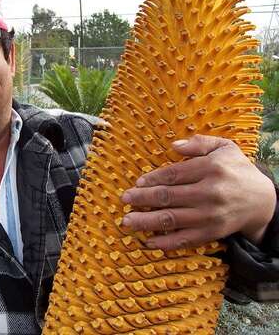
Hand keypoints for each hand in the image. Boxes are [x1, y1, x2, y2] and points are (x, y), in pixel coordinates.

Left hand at [121, 134, 276, 249]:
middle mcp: (209, 193)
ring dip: (146, 221)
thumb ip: (200, 143)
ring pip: (171, 219)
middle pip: (168, 197)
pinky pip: (185, 239)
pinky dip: (166, 243)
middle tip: (124, 200)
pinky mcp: (211, 233)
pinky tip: (149, 242)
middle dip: (142, 199)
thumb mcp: (224, 148)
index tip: (137, 183)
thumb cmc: (237, 170)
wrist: (262, 201)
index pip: (173, 175)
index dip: (152, 179)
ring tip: (127, 221)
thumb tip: (174, 145)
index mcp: (210, 169)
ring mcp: (209, 215)